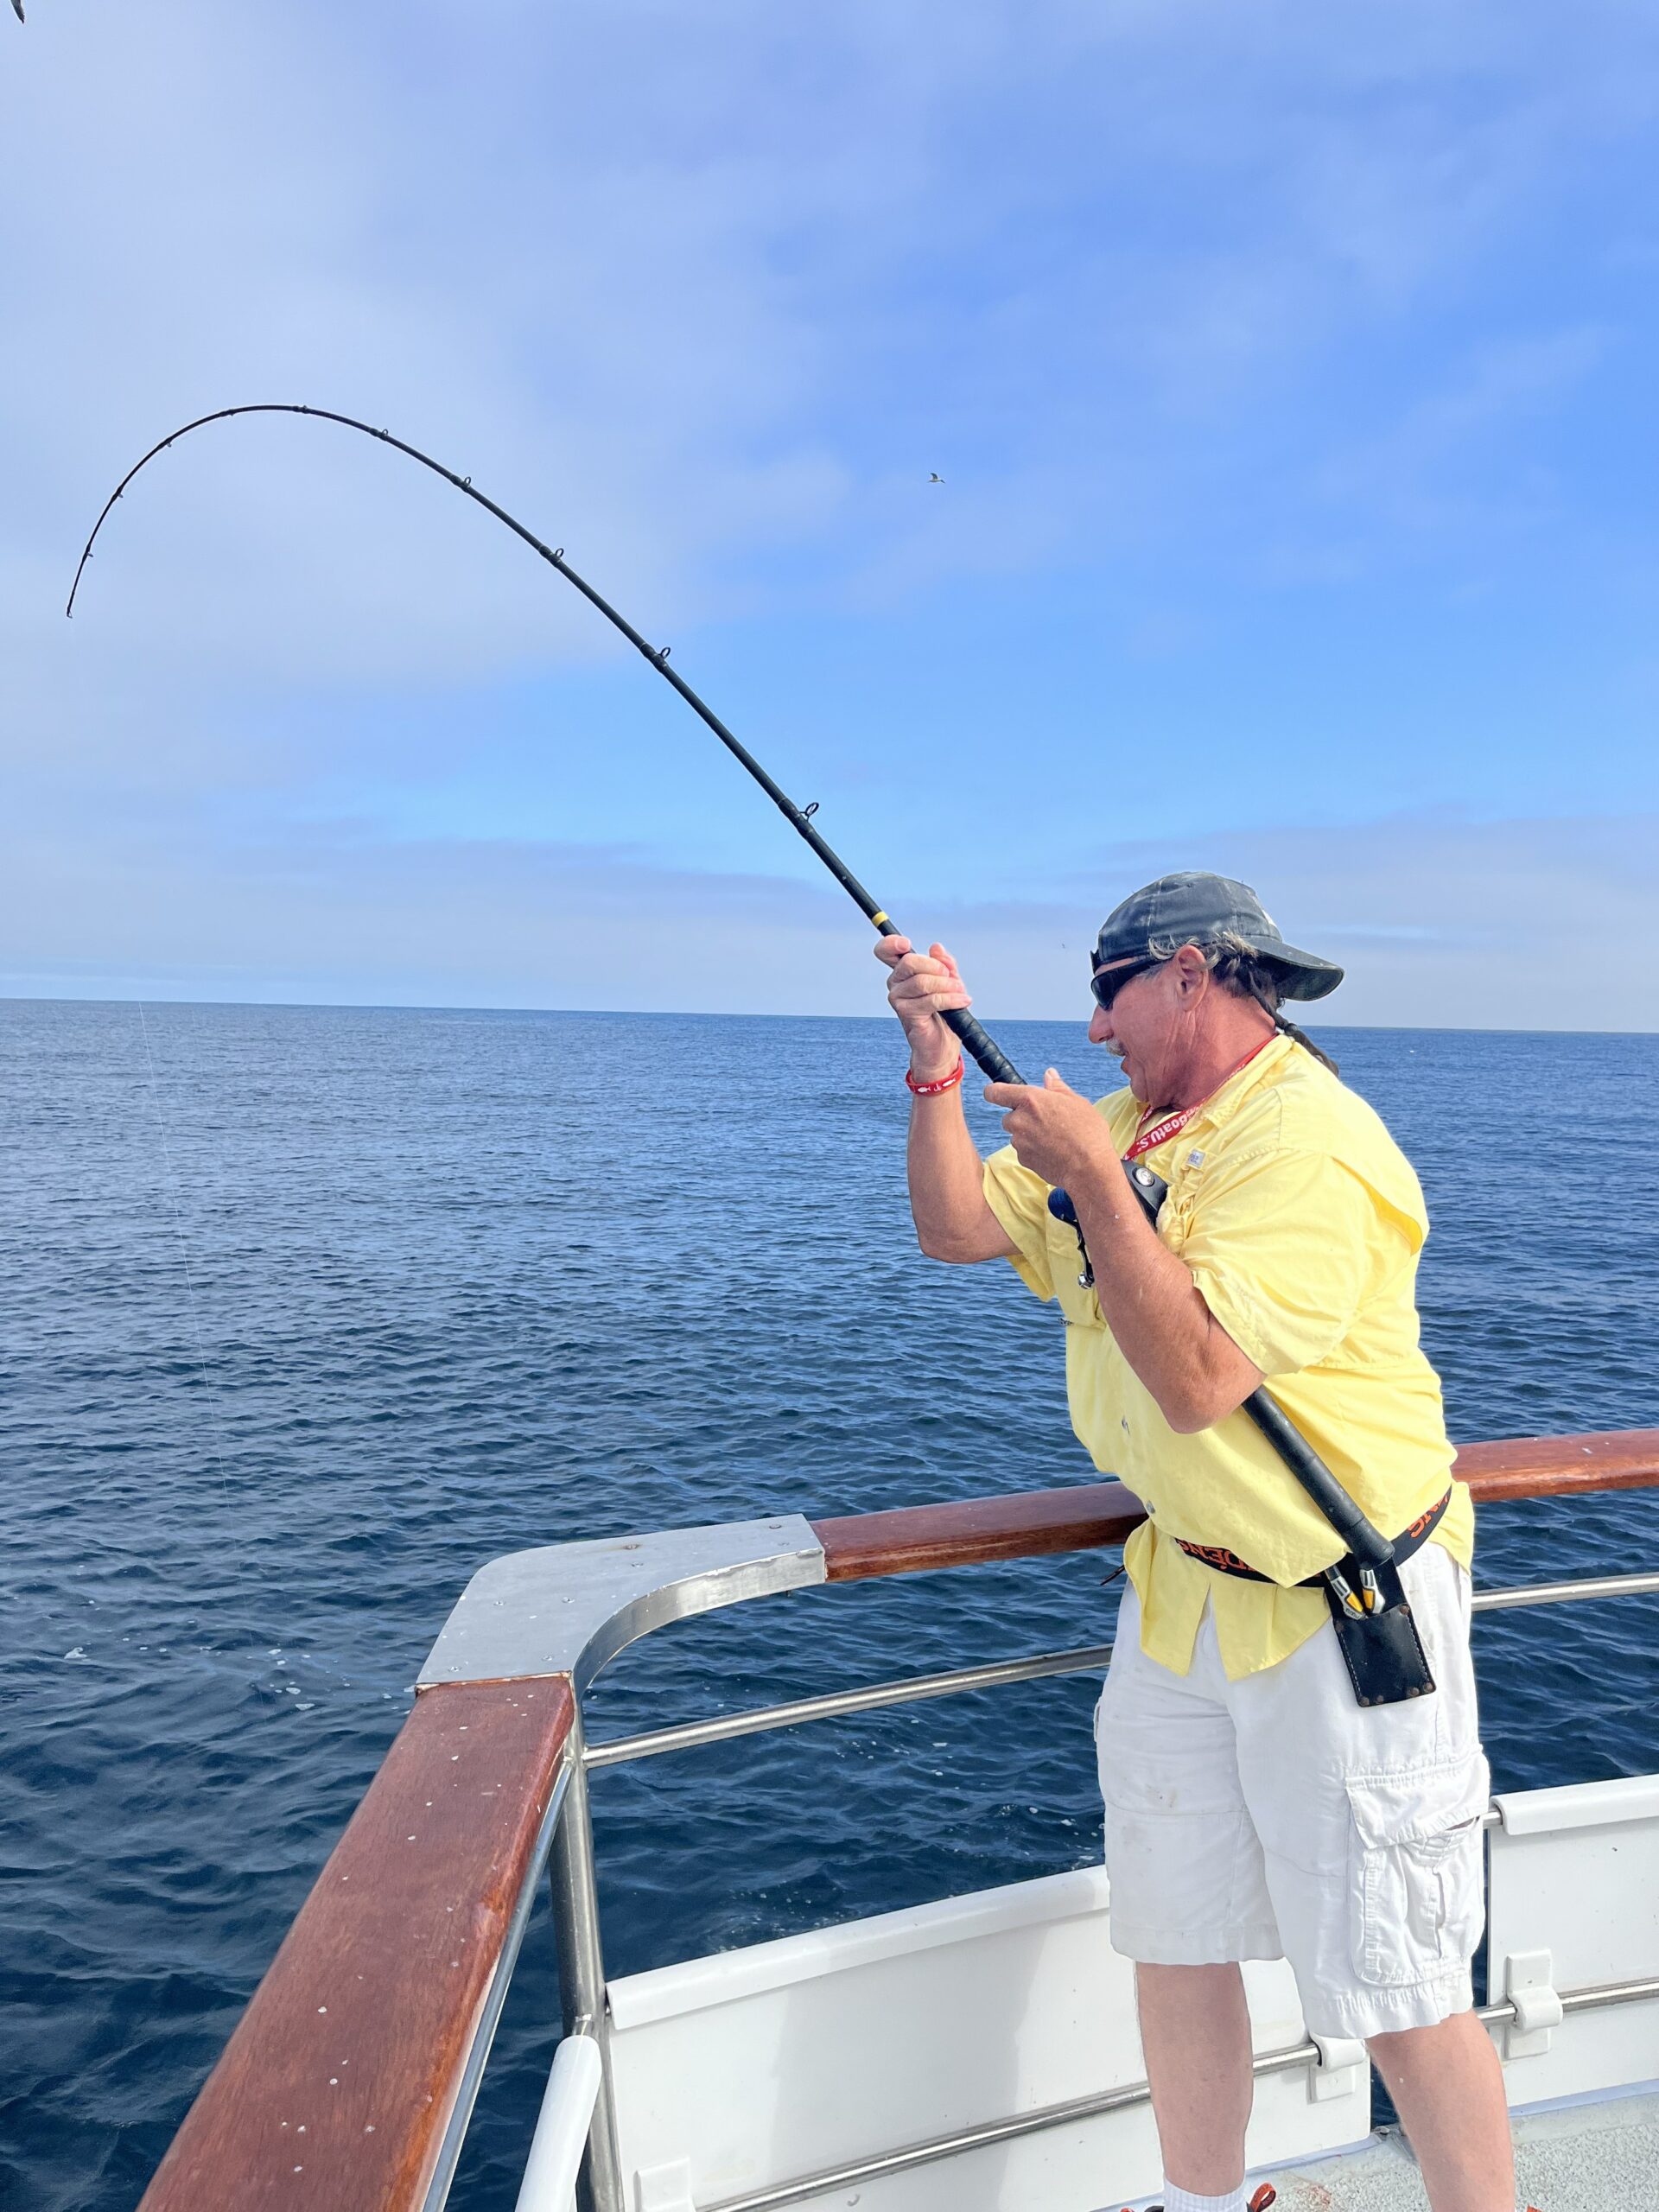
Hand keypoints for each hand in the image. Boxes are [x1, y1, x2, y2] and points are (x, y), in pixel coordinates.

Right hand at [874, 935, 970, 1078]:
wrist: (942, 1044)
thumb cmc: (943, 1013)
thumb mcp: (949, 982)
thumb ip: (944, 964)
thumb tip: (936, 948)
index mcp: (903, 972)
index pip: (885, 952)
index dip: (891, 944)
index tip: (906, 943)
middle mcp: (896, 984)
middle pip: (909, 962)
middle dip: (936, 967)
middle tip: (951, 978)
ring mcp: (898, 999)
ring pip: (922, 981)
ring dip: (947, 986)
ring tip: (961, 993)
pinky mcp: (906, 1014)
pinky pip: (931, 1000)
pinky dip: (950, 999)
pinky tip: (962, 1001)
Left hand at [983, 1068, 1120, 1190]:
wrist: (1089, 1168)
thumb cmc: (1087, 1132)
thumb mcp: (1077, 1102)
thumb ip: (1057, 1088)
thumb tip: (1049, 1075)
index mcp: (1031, 1100)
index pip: (995, 1092)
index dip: (995, 1092)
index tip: (999, 1094)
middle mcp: (1019, 1120)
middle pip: (1009, 1116)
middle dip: (1022, 1118)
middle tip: (1046, 1121)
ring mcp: (1019, 1142)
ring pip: (1017, 1135)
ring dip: (1028, 1135)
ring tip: (1054, 1138)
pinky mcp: (1023, 1159)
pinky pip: (1023, 1151)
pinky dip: (1033, 1151)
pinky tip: (1053, 1151)